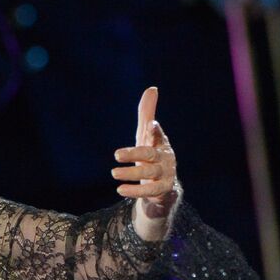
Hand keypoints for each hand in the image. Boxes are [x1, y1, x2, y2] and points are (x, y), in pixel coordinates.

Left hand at [113, 86, 179, 240]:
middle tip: (115, 155)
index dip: (155, 131)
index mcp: (160, 143)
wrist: (164, 187)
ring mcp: (166, 174)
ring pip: (150, 173)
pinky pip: (150, 191)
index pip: (157, 135)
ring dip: (132, 174)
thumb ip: (146, 114)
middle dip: (134, 154)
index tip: (151, 125)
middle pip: (150, 155)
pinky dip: (136, 191)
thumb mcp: (146, 135)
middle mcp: (165, 158)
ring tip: (114, 173)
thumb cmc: (152, 155)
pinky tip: (120, 189)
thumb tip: (152, 88)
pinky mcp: (163, 190)